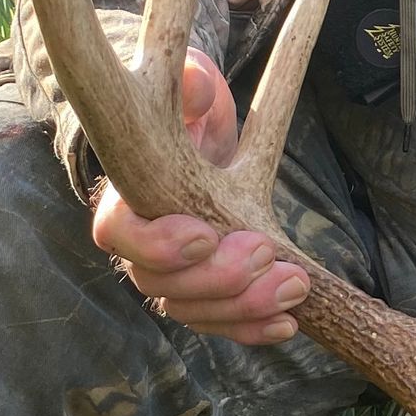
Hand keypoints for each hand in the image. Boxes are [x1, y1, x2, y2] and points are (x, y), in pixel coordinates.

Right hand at [90, 51, 309, 345]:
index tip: (206, 235)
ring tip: (295, 284)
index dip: (160, 245)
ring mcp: (172, 278)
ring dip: (244, 306)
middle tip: (266, 251)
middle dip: (218, 278)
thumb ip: (190, 86)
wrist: (204, 143)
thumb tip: (201, 87)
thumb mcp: (192, 88)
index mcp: (125, 200)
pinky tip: (289, 324)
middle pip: (161, 285)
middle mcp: (140, 247)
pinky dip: (253, 329)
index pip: (120, 237)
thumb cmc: (189, 114)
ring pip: (193, 311)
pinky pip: (221, 325)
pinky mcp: (205, 297)